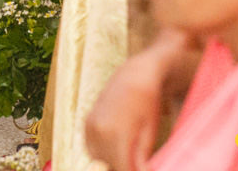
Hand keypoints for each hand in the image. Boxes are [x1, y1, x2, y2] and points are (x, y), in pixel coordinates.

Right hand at [85, 43, 172, 170]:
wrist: (134, 75)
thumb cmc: (148, 103)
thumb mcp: (150, 132)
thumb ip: (142, 157)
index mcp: (115, 133)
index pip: (121, 169)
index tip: (142, 168)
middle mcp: (97, 130)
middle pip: (109, 165)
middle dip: (123, 165)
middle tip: (138, 160)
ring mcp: (89, 126)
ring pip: (99, 158)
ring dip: (113, 160)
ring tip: (130, 150)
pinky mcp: (86, 123)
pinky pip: (92, 148)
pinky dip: (104, 151)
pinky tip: (118, 142)